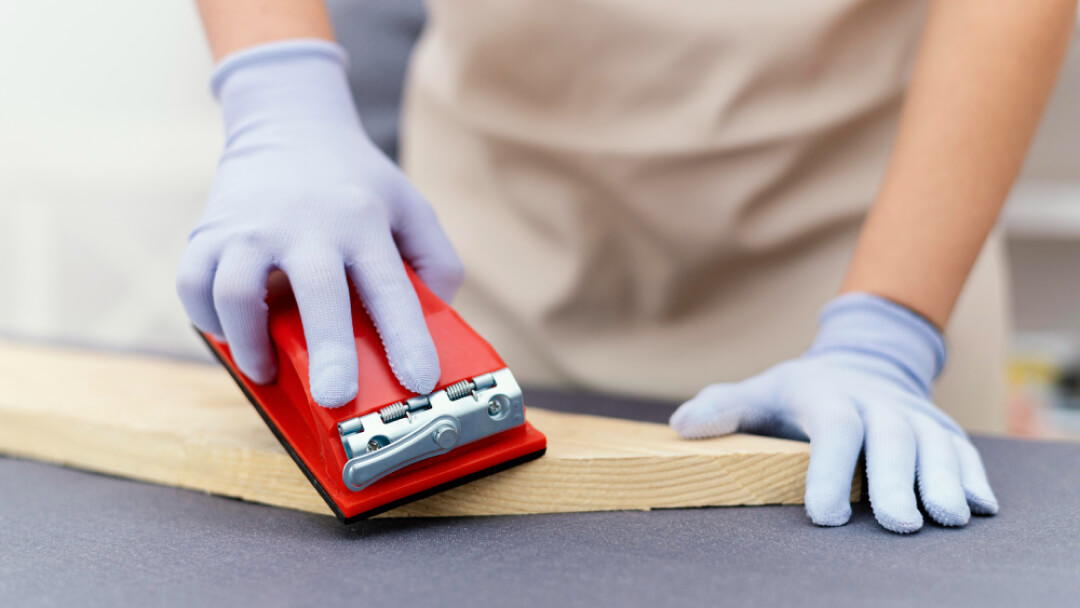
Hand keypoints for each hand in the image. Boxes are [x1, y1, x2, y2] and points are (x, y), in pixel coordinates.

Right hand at [176, 40, 462, 406]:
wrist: (288, 123)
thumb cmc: (356, 183)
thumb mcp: (411, 207)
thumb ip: (436, 262)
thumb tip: (438, 321)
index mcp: (363, 221)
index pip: (391, 287)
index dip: (406, 337)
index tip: (419, 381)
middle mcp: (306, 225)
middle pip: (317, 291)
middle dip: (328, 348)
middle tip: (336, 397)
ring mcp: (250, 228)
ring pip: (237, 292)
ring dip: (251, 343)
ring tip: (271, 369)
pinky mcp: (208, 234)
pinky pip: (194, 286)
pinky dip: (208, 320)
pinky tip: (234, 333)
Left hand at [670, 294, 997, 532]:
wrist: (861, 360)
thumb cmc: (801, 391)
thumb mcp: (760, 391)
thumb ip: (723, 408)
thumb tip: (681, 426)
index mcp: (829, 396)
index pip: (834, 431)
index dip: (830, 471)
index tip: (825, 516)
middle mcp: (878, 403)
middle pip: (892, 439)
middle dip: (896, 481)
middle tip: (898, 523)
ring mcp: (915, 414)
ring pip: (936, 444)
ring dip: (944, 480)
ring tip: (946, 518)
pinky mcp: (941, 428)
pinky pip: (964, 451)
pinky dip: (974, 477)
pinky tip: (979, 509)